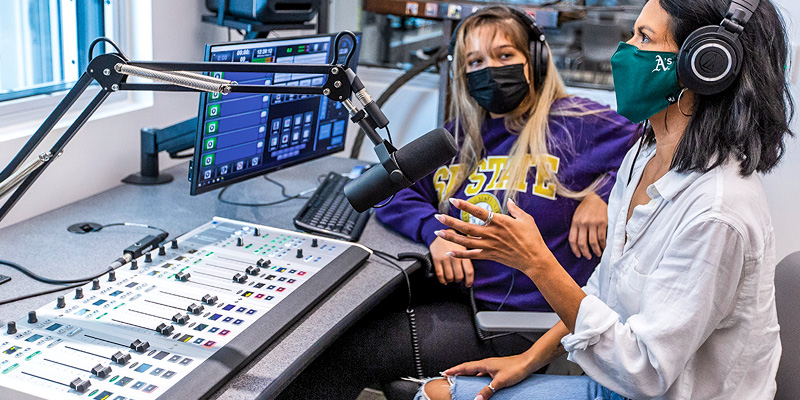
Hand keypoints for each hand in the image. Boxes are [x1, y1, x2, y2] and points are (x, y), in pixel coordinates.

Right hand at [430, 234, 474, 286]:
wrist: (441, 234)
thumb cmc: (454, 243)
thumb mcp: (464, 248)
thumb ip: (467, 259)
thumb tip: (470, 274)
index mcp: (463, 253)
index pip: (469, 271)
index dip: (469, 280)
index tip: (468, 284)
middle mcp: (454, 257)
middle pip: (459, 276)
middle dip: (459, 280)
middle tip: (458, 278)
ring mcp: (444, 259)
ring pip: (449, 277)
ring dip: (451, 280)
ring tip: (451, 278)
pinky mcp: (436, 260)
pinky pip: (440, 275)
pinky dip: (442, 280)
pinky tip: (444, 280)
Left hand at [433, 198, 553, 274]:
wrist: (534, 259)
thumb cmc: (532, 238)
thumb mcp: (526, 219)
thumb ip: (515, 209)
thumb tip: (509, 202)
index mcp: (499, 221)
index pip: (478, 212)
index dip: (465, 206)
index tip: (453, 201)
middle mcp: (491, 233)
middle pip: (467, 227)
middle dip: (450, 222)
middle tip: (438, 217)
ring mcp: (489, 245)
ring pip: (465, 241)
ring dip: (451, 237)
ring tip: (438, 233)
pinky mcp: (489, 256)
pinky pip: (472, 255)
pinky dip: (460, 255)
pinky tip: (449, 252)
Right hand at [444, 353, 538, 399]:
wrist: (528, 363)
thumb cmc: (516, 368)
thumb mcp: (500, 382)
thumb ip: (487, 391)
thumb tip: (477, 399)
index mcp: (484, 364)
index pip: (465, 366)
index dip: (454, 370)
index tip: (445, 372)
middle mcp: (487, 364)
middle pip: (468, 368)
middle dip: (458, 372)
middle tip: (450, 377)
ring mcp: (492, 366)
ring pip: (476, 371)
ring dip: (468, 376)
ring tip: (462, 382)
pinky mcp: (497, 370)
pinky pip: (483, 374)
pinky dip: (478, 379)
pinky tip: (480, 385)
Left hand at [568, 193, 607, 259]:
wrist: (597, 195)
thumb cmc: (586, 206)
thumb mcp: (577, 214)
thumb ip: (577, 226)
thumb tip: (578, 240)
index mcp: (575, 222)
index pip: (572, 239)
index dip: (575, 250)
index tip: (578, 255)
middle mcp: (583, 223)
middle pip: (582, 243)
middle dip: (585, 252)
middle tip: (588, 257)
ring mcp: (593, 223)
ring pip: (593, 242)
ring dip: (595, 250)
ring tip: (597, 254)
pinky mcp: (603, 222)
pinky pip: (602, 237)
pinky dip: (603, 244)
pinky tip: (604, 247)